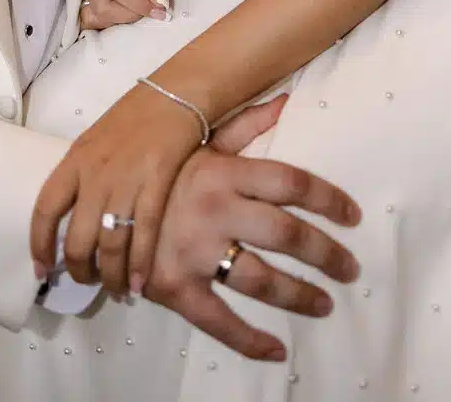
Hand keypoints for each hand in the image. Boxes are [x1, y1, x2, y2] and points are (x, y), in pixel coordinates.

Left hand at [32, 76, 201, 294]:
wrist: (174, 95)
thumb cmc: (134, 116)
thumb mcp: (96, 140)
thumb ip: (83, 175)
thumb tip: (75, 215)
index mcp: (75, 160)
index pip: (45, 209)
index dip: (39, 245)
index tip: (41, 271)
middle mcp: (95, 174)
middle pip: (78, 237)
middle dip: (80, 270)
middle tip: (88, 282)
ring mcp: (126, 180)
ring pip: (110, 244)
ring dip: (111, 275)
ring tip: (116, 290)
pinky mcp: (156, 184)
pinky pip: (142, 233)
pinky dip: (139, 264)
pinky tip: (138, 283)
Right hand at [80, 0, 181, 30]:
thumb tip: (159, 3)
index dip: (139, 4)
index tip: (159, 10)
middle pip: (103, 6)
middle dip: (130, 15)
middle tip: (150, 10)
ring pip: (97, 15)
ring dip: (121, 19)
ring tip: (139, 10)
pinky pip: (92, 18)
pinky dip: (109, 22)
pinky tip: (125, 16)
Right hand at [146, 96, 361, 361]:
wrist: (98, 200)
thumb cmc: (158, 170)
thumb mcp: (198, 142)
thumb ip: (244, 125)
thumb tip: (284, 100)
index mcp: (223, 172)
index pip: (291, 182)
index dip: (328, 199)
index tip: (352, 215)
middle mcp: (215, 210)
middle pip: (287, 234)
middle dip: (326, 254)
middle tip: (350, 268)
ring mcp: (195, 251)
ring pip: (262, 279)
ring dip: (301, 296)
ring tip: (324, 303)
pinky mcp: (175, 288)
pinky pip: (220, 322)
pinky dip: (251, 341)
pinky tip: (277, 350)